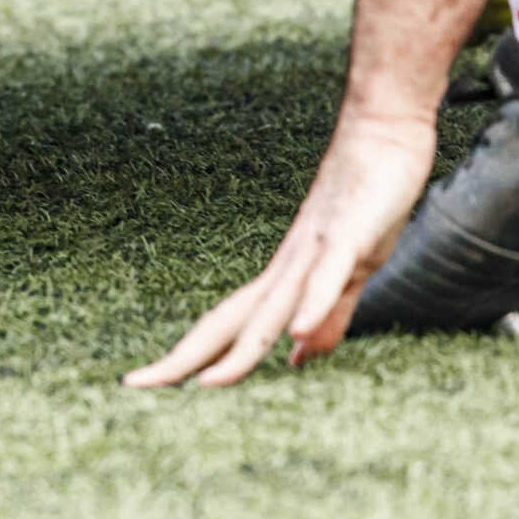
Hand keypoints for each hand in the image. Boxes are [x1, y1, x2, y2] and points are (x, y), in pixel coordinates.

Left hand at [125, 112, 434, 387]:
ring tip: (206, 384)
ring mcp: (313, 250)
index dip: (187, 356)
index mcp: (281, 279)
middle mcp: (285, 267)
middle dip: (184, 358)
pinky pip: (325, 274)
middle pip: (227, 321)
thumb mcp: (351, 271)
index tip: (145, 383)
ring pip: (269, 307)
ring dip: (241, 348)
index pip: (224, 327)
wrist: (383, 133)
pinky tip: (295, 333)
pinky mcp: (348, 235)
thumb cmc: (366, 201)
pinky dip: (310, 304)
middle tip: (135, 385)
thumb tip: (296, 356)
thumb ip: (326, 315)